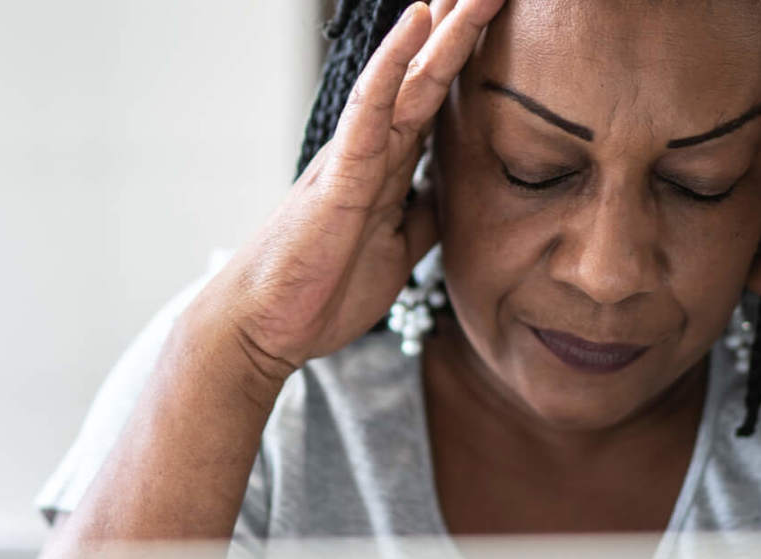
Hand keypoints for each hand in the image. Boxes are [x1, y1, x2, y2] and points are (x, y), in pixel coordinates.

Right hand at [188, 0, 504, 379]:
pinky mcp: (339, 176)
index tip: (497, 16)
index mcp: (388, 168)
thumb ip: (424, 218)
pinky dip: (395, 63)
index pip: (437, 101)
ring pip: (407, 79)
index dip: (467, 58)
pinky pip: (372, 109)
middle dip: (460, 29)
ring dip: (442, 30)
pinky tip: (416, 21)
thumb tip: (452, 194)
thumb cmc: (319, 288)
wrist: (263, 326)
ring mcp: (355, 157)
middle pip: (427, 76)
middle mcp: (373, 150)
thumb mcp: (397, 254)